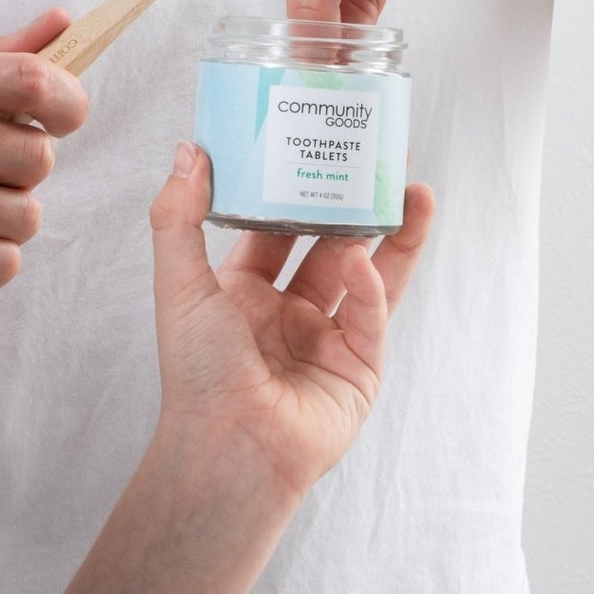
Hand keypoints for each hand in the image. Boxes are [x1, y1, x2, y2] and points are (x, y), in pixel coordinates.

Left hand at [147, 144, 432, 501]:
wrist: (229, 448)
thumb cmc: (198, 372)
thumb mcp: (180, 282)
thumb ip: (180, 215)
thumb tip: (190, 150)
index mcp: (243, 290)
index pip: (274, 225)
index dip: (292, 188)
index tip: (308, 145)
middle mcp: (287, 310)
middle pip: (329, 242)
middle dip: (353, 204)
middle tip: (375, 159)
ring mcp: (326, 338)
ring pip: (368, 273)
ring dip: (391, 233)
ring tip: (413, 190)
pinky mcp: (358, 368)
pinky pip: (370, 316)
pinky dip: (370, 286)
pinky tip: (364, 261)